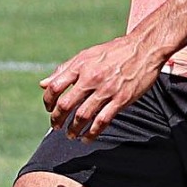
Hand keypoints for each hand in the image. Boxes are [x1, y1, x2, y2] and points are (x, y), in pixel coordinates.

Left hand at [40, 32, 165, 140]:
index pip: (55, 86)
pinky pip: (103, 121)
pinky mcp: (121, 100)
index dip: (48, 100)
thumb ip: (64, 70)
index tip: (49, 108)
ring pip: (83, 116)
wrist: (144, 49)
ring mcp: (107, 90)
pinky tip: (87, 138)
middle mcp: (91, 78)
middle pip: (66, 104)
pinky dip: (92, 132)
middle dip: (57, 119)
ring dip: (74, 129)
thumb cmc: (114, 51)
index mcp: (81, 66)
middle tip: (56, 126)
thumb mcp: (87, 55)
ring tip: (71, 134)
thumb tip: (43, 84)